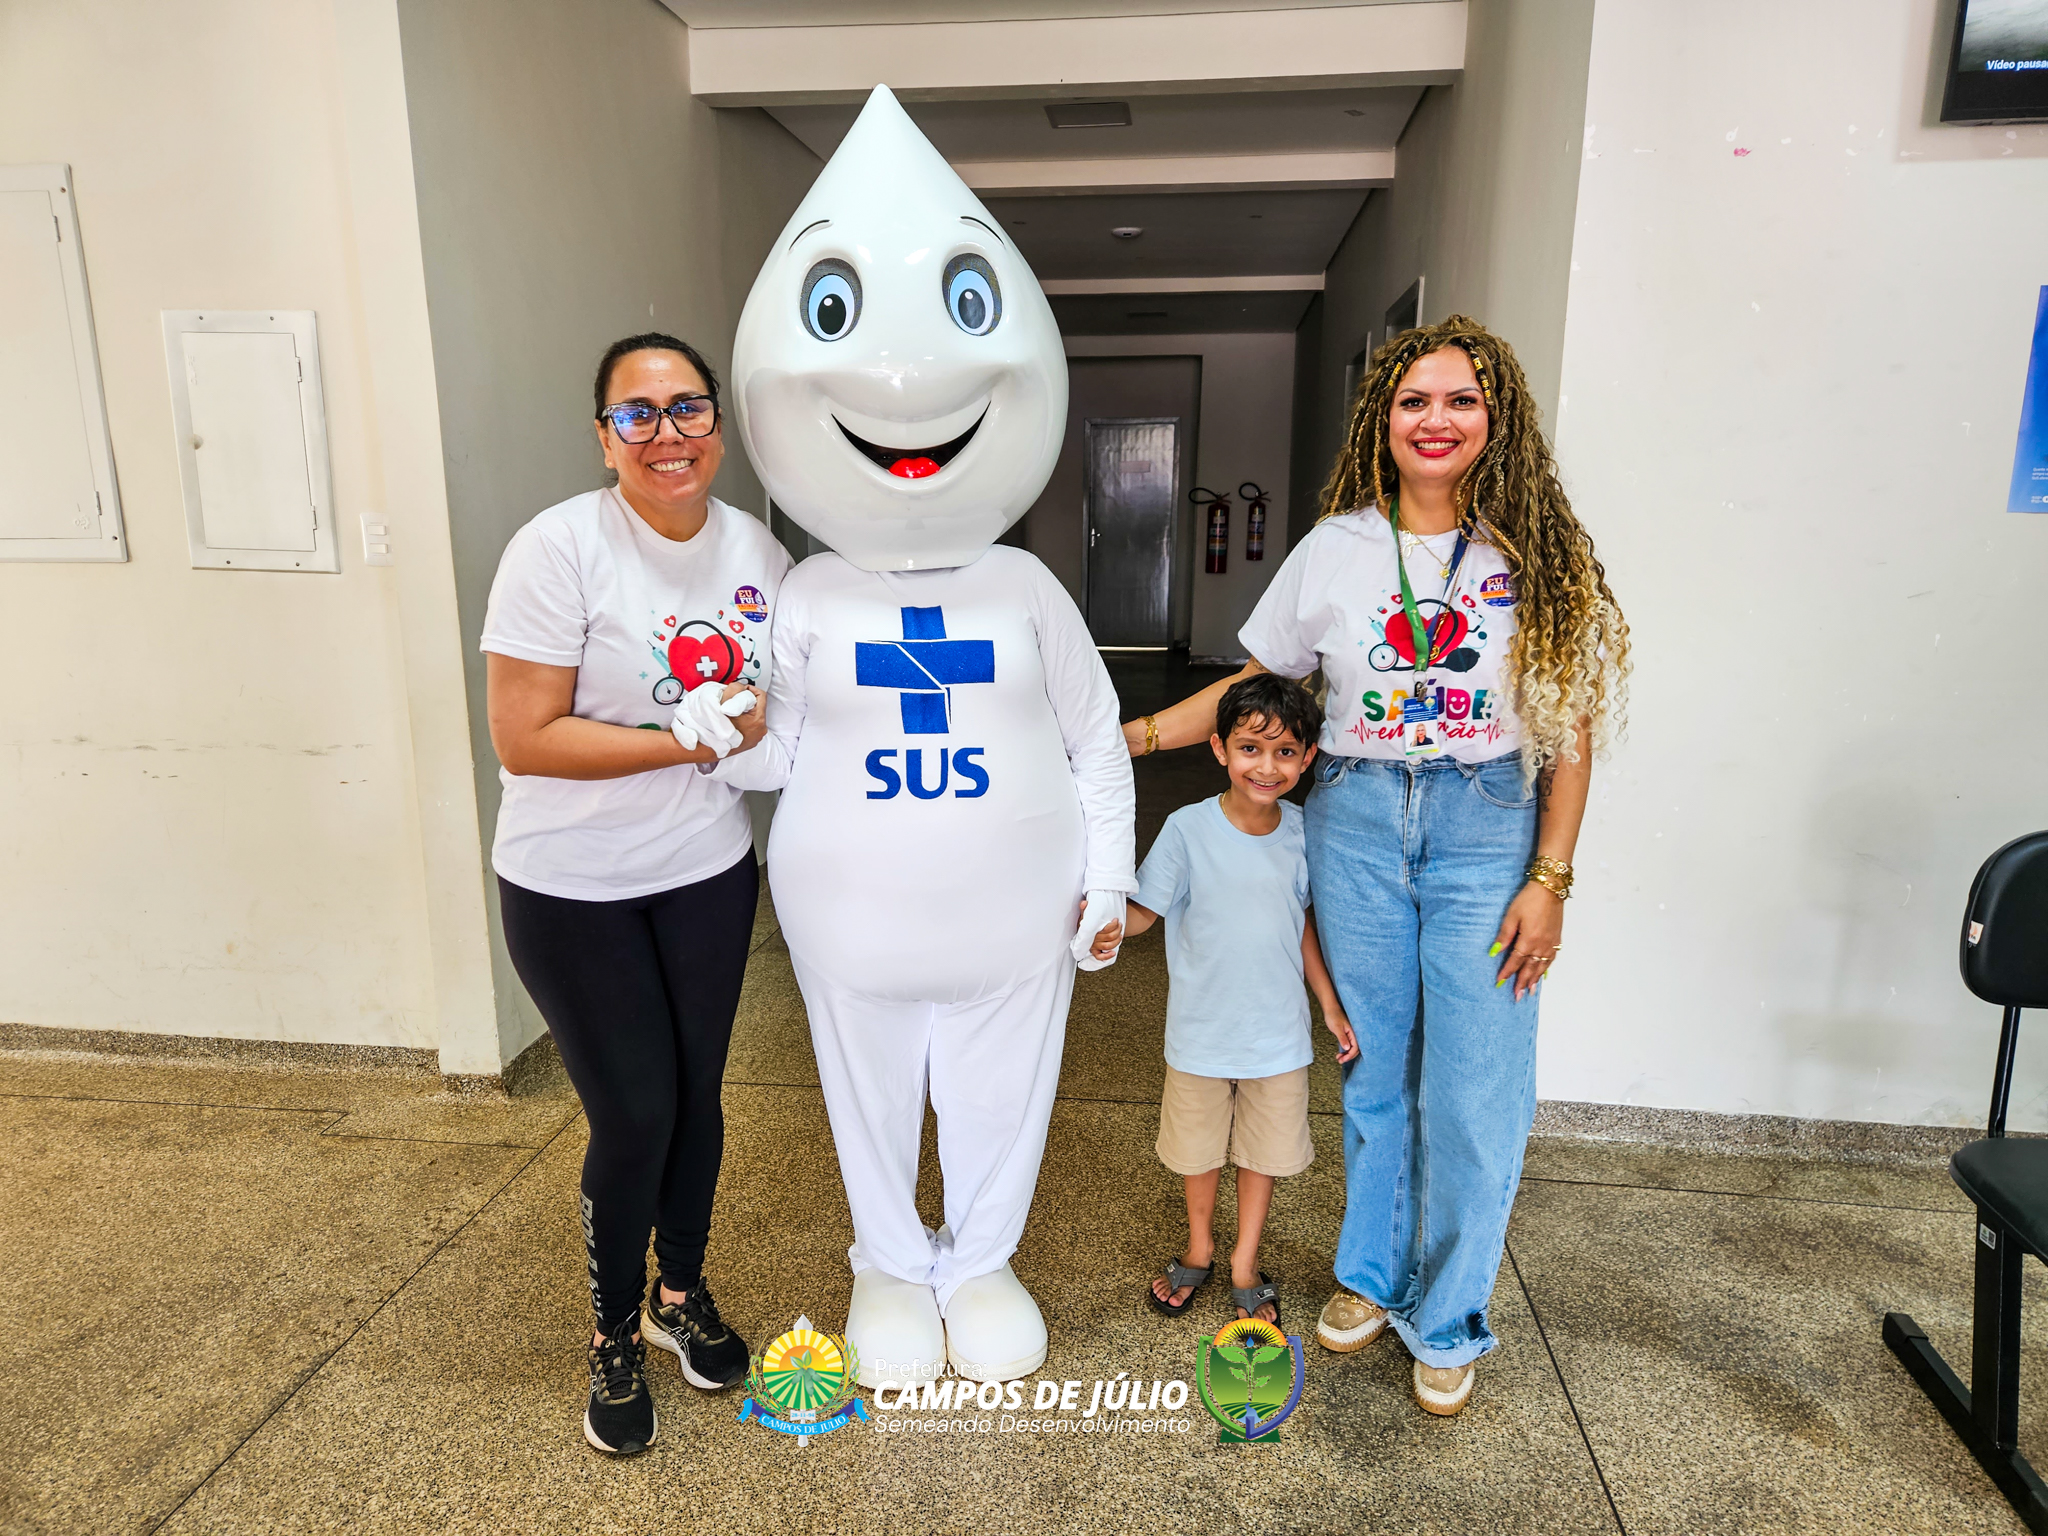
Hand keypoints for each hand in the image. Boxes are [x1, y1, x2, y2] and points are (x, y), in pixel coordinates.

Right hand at [723, 682, 766, 752]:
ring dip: (746, 711)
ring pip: (755, 715)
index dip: (750, 690)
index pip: (761, 695)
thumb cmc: (718, 728)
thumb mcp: (725, 704)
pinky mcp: (752, 740)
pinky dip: (745, 721)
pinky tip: (735, 721)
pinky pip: (752, 725)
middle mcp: (761, 729)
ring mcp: (757, 736)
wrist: (711, 747)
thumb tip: (739, 686)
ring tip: (734, 711)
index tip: (742, 690)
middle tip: (735, 701)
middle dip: (747, 701)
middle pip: (759, 706)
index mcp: (758, 720)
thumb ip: (734, 690)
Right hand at [1072, 890, 1126, 969]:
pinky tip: (1113, 953)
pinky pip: (1099, 957)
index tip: (1116, 920)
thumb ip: (1084, 909)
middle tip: (1120, 925)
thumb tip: (1084, 903)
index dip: (1113, 925)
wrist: (1083, 930)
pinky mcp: (1094, 951)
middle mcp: (1092, 939)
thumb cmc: (1086, 922)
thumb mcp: (1085, 915)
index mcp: (1090, 930)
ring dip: (1117, 940)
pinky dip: (1106, 956)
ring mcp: (1093, 946)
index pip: (1105, 929)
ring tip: (1120, 934)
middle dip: (1118, 930)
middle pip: (1109, 937)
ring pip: (1108, 946)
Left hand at [1324, 1012, 1358, 1063]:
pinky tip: (1340, 1053)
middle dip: (1348, 1056)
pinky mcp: (1346, 1034)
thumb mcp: (1337, 1028)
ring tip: (1339, 1058)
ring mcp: (1350, 1034)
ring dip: (1346, 1054)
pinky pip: (1348, 1044)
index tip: (1343, 1059)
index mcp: (1353, 1032)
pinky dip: (1344, 1050)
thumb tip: (1348, 1048)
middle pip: (1355, 1049)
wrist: (1330, 1008)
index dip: (1350, 1055)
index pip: (1355, 1047)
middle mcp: (1353, 1034)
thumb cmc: (1333, 1016)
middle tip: (1340, 1061)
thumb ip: (1342, 1038)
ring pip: (1351, 1047)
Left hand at [1491, 881, 1564, 1001]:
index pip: (1515, 961)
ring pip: (1542, 967)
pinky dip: (1546, 969)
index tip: (1500, 983)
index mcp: (1528, 940)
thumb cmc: (1529, 899)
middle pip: (1530, 968)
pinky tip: (1544, 975)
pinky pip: (1551, 960)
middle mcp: (1541, 946)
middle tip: (1517, 997)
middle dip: (1522, 983)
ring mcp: (1551, 944)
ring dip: (1535, 980)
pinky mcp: (1557, 939)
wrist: (1551, 888)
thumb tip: (1494, 952)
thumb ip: (1504, 935)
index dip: (1507, 972)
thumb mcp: (1512, 915)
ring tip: (1529, 992)